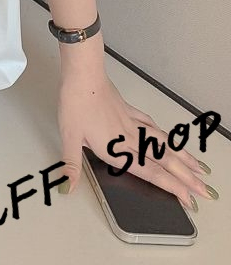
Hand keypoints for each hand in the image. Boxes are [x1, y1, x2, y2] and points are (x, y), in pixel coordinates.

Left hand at [57, 69, 216, 211]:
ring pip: (162, 142)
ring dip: (181, 156)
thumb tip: (68, 187)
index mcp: (116, 148)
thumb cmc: (75, 103)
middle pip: (164, 160)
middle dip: (186, 177)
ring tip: (197, 167)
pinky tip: (166, 135)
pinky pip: (150, 123)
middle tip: (204, 189)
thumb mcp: (69, 137)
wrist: (82, 75)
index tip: (188, 198)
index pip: (150, 173)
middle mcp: (128, 137)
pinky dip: (162, 133)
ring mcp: (130, 122)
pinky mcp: (127, 108)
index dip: (171, 187)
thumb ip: (71, 165)